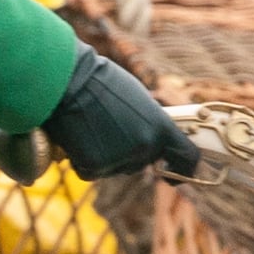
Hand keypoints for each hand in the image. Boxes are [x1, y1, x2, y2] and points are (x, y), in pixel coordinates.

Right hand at [0, 46, 200, 184]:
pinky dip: (82, 159)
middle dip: (128, 152)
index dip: (182, 169)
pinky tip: (76, 137)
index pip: (187, 158)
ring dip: (104, 155)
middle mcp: (145, 147)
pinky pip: (91, 170)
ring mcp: (119, 159)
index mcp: (161, 128)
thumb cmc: (99, 80)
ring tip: (89, 127)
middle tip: (108, 130)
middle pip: (142, 162)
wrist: (66, 80)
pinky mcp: (93, 167)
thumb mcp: (137, 98)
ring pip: (115, 167)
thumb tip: (148, 136)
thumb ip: (148, 122)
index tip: (172, 173)